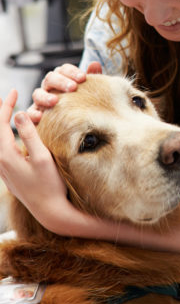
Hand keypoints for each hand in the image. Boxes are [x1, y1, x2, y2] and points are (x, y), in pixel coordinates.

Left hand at [0, 90, 69, 230]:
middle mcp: (0, 162)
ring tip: (5, 112)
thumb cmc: (49, 185)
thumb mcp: (42, 157)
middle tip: (4, 97)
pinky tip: (10, 136)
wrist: (50, 211)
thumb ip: (30, 134)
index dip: (6, 106)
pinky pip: (2, 151)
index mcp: (6, 155)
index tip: (14, 92)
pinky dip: (4, 137)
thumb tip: (19, 114)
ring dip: (2, 126)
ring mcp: (3, 170)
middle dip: (0, 113)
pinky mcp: (9, 175)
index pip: (1, 124)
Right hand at [28, 61, 101, 122]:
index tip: (83, 78)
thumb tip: (95, 63)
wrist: (73, 125)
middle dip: (61, 81)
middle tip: (73, 87)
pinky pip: (30, 112)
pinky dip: (33, 113)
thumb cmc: (81, 102)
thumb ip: (92, 77)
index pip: (64, 69)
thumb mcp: (89, 91)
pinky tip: (40, 117)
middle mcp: (49, 87)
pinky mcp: (35, 113)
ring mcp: (40, 100)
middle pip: (50, 78)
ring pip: (38, 93)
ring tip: (55, 101)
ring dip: (46, 96)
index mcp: (62, 78)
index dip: (72, 72)